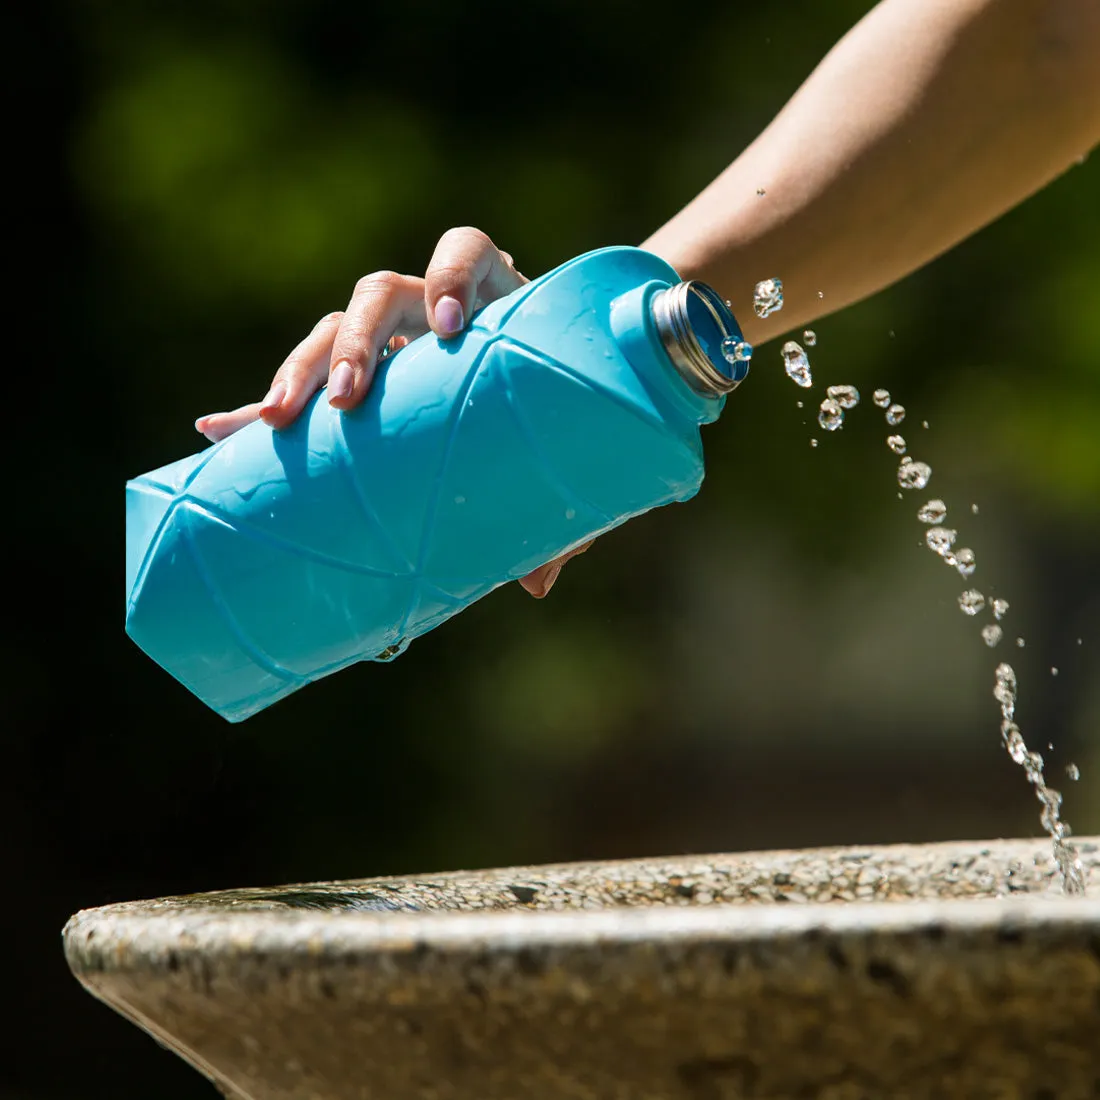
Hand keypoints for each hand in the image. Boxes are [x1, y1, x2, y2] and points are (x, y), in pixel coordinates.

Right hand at [194, 226, 590, 597]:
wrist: (541, 402)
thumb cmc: (558, 422)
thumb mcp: (558, 457)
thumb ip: (555, 503)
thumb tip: (536, 585)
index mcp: (494, 303)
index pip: (466, 251)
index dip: (453, 275)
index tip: (448, 328)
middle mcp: (434, 307)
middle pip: (381, 293)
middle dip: (355, 340)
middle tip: (344, 397)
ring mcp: (391, 338)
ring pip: (331, 329)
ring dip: (301, 371)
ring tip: (275, 420)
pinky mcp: (360, 376)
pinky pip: (306, 383)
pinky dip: (265, 406)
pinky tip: (219, 430)